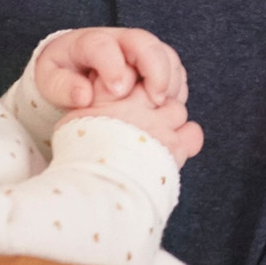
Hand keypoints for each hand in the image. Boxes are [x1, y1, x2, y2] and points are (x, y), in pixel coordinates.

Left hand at [36, 26, 188, 114]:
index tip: (118, 92)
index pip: (104, 46)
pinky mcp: (156, 62)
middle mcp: (120, 40)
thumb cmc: (62, 73)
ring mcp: (141, 49)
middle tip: (155, 100)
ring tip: (163, 105)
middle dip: (155, 70)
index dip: (113, 67)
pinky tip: (168, 106)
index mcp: (89, 42)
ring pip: (165, 54)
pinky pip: (175, 69)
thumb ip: (62, 86)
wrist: (74, 66)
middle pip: (145, 43)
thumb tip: (84, 96)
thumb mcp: (49, 79)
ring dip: (170, 80)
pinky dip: (176, 87)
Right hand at [74, 85, 202, 164]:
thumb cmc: (78, 159)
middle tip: (143, 124)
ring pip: (177, 111)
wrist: (93, 190)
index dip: (133, 87)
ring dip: (170, 122)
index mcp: (109, 97)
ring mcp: (158, 126)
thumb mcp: (72, 125)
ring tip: (156, 140)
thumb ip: (91, 105)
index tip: (128, 99)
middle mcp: (137, 107)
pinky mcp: (174, 147)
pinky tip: (173, 149)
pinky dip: (187, 139)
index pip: (131, 75)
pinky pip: (193, 133)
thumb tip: (94, 97)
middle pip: (156, 91)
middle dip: (154, 104)